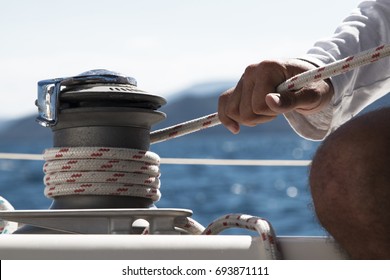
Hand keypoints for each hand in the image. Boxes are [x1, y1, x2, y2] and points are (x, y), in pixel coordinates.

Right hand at [218, 58, 333, 133]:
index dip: (273, 113)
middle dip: (261, 118)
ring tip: (267, 111)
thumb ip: (291, 100)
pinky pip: (224, 104)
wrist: (309, 79)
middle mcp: (251, 71)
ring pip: (232, 111)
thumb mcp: (312, 95)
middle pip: (243, 112)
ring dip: (250, 119)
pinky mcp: (239, 88)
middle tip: (279, 110)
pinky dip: (227, 118)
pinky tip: (235, 128)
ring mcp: (243, 79)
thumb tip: (269, 101)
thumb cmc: (314, 87)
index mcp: (267, 68)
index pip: (258, 105)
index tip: (288, 104)